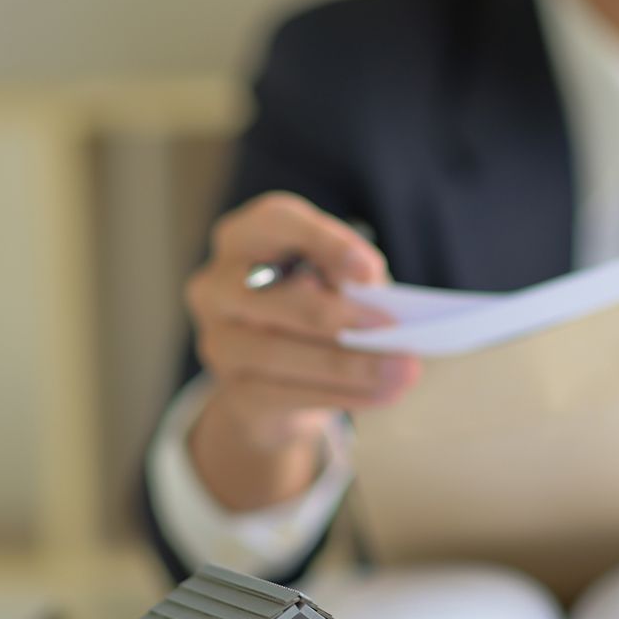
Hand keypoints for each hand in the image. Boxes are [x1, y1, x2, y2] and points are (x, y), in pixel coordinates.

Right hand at [185, 193, 420, 508]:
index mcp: (247, 237)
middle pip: (272, 296)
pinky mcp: (231, 389)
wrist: (284, 376)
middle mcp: (218, 284)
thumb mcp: (340, 280)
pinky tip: (381, 393)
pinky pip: (283, 394)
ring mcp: (219, 339)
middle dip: (336, 315)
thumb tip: (372, 299)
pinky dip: (340, 394)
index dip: (323, 243)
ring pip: (276, 352)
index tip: (368, 271)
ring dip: (346, 365)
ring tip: (401, 371)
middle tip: (391, 330)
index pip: (275, 223)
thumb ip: (352, 278)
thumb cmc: (319, 308)